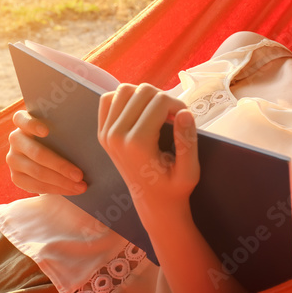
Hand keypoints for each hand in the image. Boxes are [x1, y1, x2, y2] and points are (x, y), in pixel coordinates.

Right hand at [6, 110, 85, 194]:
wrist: (46, 156)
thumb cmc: (59, 137)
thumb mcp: (58, 129)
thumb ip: (64, 127)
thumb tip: (90, 134)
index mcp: (23, 121)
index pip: (21, 119)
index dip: (32, 125)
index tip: (46, 132)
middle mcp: (15, 139)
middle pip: (36, 153)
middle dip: (60, 165)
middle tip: (80, 175)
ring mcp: (12, 159)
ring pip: (37, 172)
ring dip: (61, 181)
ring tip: (80, 186)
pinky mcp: (15, 176)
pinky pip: (35, 186)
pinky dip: (55, 189)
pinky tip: (70, 190)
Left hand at [97, 84, 198, 220]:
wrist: (152, 203)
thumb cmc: (174, 188)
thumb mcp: (189, 171)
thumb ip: (187, 141)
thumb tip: (185, 112)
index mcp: (137, 144)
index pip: (160, 101)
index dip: (178, 105)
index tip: (184, 119)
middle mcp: (116, 136)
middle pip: (142, 91)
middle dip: (163, 98)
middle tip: (172, 116)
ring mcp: (106, 133)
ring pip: (124, 90)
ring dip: (144, 95)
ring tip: (157, 112)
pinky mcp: (102, 132)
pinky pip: (109, 99)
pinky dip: (125, 98)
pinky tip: (139, 111)